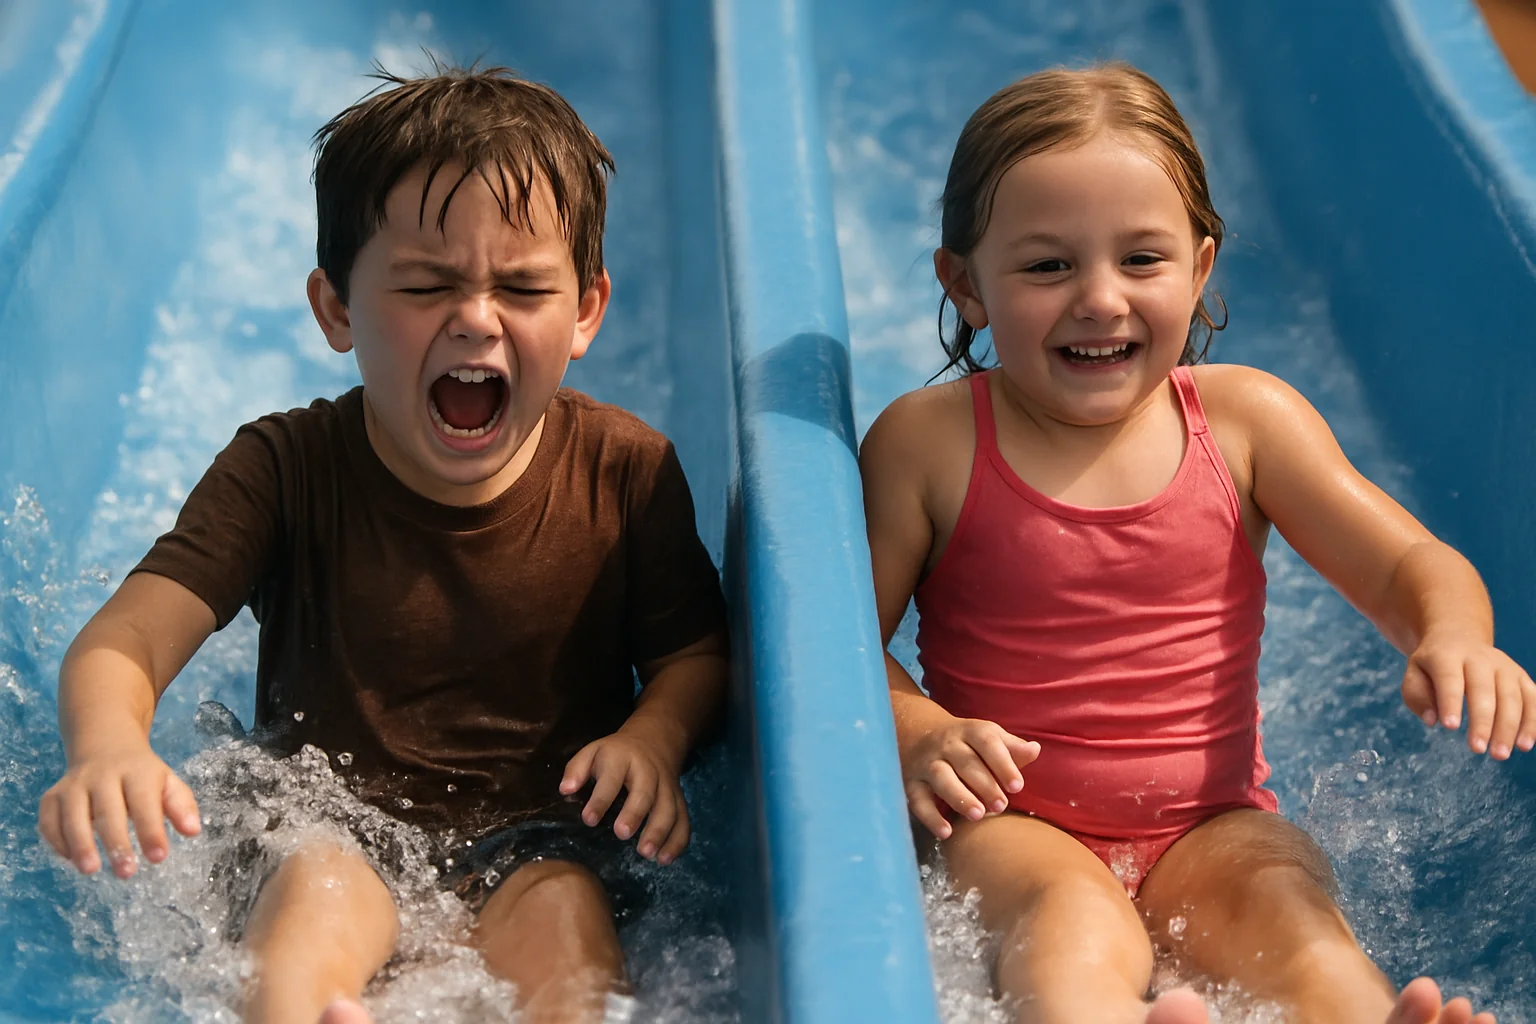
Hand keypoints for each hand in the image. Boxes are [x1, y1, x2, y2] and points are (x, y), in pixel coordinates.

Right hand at [37, 745, 201, 876]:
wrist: (105, 745)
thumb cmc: (142, 775)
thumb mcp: (168, 782)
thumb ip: (181, 805)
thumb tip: (193, 831)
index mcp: (137, 772)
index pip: (144, 803)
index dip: (151, 831)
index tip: (159, 857)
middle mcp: (102, 776)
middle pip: (107, 810)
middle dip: (116, 843)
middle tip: (126, 872)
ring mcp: (74, 785)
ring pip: (72, 815)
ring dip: (80, 844)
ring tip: (90, 870)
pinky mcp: (53, 796)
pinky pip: (49, 820)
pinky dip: (56, 840)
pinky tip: (71, 859)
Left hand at [560, 723, 689, 864]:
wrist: (654, 739)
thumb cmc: (615, 754)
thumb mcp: (593, 751)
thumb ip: (577, 769)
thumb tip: (565, 790)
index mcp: (622, 759)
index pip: (612, 778)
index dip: (601, 799)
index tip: (589, 820)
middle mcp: (648, 772)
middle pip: (645, 793)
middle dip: (635, 813)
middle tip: (622, 834)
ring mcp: (667, 786)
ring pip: (669, 808)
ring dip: (660, 831)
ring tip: (646, 854)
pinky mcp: (679, 799)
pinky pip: (683, 819)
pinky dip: (678, 840)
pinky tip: (665, 859)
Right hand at [901, 715, 1039, 838]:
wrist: (918, 732)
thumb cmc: (967, 743)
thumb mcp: (988, 738)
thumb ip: (1012, 748)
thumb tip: (1035, 750)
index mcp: (970, 731)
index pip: (987, 742)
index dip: (1003, 763)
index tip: (1018, 786)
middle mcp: (946, 744)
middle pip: (965, 762)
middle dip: (985, 784)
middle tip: (1001, 806)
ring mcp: (926, 762)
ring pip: (941, 777)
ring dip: (959, 797)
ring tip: (978, 816)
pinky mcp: (911, 782)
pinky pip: (918, 799)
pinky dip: (930, 817)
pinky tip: (946, 832)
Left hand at [1402, 631, 1535, 758]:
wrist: (1458, 639)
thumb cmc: (1432, 667)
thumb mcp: (1414, 674)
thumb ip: (1417, 696)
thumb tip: (1432, 720)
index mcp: (1448, 655)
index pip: (1450, 678)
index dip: (1450, 702)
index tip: (1449, 727)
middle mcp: (1480, 658)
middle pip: (1484, 689)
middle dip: (1483, 722)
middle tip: (1477, 750)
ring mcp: (1505, 666)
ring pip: (1512, 696)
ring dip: (1509, 727)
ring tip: (1500, 754)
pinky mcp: (1521, 677)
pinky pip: (1532, 699)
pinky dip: (1532, 722)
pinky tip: (1524, 744)